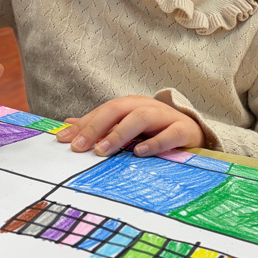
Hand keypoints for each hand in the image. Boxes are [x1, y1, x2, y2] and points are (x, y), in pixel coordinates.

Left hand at [55, 95, 205, 157]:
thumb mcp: (126, 125)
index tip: (64, 141)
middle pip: (118, 109)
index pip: (103, 111)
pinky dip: (154, 143)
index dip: (83, 125)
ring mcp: (165, 117)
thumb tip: (67, 126)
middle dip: (96, 127)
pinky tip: (139, 152)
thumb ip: (99, 126)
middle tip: (80, 147)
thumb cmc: (155, 129)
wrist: (194, 130)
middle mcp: (145, 107)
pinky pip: (169, 135)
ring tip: (103, 150)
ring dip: (119, 133)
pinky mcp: (183, 131)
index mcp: (130, 104)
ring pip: (141, 118)